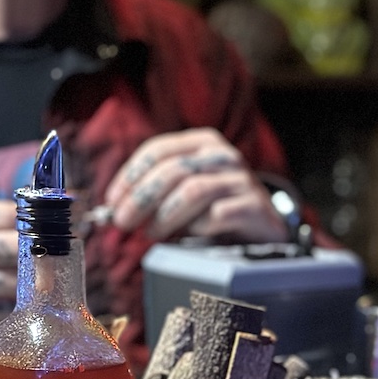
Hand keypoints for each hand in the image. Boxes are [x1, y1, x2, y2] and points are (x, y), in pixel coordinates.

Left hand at [104, 127, 287, 242]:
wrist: (264, 222)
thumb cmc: (216, 204)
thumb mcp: (186, 187)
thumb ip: (156, 191)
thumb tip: (117, 207)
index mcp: (202, 142)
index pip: (158, 150)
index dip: (131, 175)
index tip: (113, 200)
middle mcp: (223, 155)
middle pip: (173, 171)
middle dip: (141, 198)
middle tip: (123, 222)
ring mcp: (241, 179)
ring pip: (193, 191)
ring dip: (165, 216)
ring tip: (151, 233)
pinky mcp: (254, 205)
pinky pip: (216, 216)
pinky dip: (196, 228)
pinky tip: (189, 236)